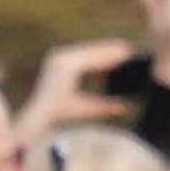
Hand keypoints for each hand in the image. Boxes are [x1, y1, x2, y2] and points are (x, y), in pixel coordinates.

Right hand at [15, 39, 131, 143]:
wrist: (40, 120)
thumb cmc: (59, 115)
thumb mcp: (86, 106)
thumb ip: (104, 105)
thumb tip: (125, 105)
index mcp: (60, 66)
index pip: (87, 57)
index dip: (104, 54)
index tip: (123, 54)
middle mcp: (58, 59)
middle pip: (89, 51)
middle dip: (108, 51)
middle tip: (129, 50)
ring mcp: (59, 60)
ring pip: (89, 52)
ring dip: (108, 52)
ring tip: (126, 52)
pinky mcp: (63, 65)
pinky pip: (87, 59)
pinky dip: (102, 57)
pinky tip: (117, 57)